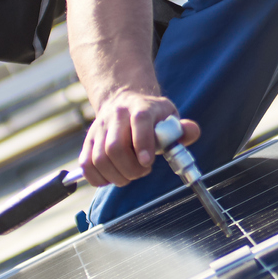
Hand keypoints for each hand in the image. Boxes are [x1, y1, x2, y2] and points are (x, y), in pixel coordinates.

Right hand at [80, 89, 199, 187]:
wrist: (122, 100)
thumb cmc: (151, 116)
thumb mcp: (169, 116)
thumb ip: (182, 128)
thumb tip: (191, 131)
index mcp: (140, 108)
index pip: (139, 122)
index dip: (142, 143)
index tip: (148, 162)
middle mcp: (116, 116)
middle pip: (114, 147)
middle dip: (131, 168)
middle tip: (142, 171)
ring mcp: (98, 129)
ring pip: (99, 159)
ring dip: (117, 175)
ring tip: (130, 174)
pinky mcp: (88, 142)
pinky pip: (86, 165)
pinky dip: (98, 178)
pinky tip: (113, 177)